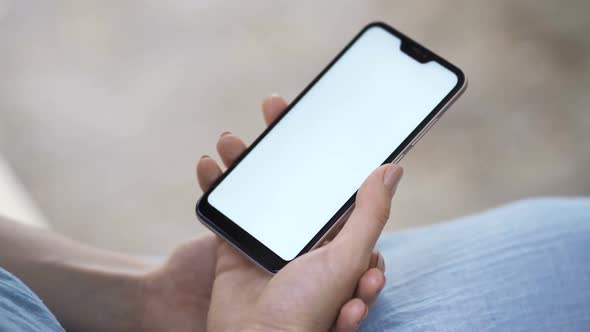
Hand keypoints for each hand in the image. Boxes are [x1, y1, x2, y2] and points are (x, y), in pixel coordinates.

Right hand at [197, 95, 402, 330]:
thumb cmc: (309, 311)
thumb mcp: (348, 258)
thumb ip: (369, 215)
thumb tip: (392, 169)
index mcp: (335, 236)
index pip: (332, 181)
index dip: (325, 146)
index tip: (316, 115)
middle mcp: (303, 236)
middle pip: (292, 177)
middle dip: (280, 142)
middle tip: (273, 107)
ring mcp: (267, 240)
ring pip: (256, 188)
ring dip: (243, 160)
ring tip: (230, 138)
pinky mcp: (236, 249)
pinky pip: (224, 211)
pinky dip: (214, 187)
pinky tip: (208, 165)